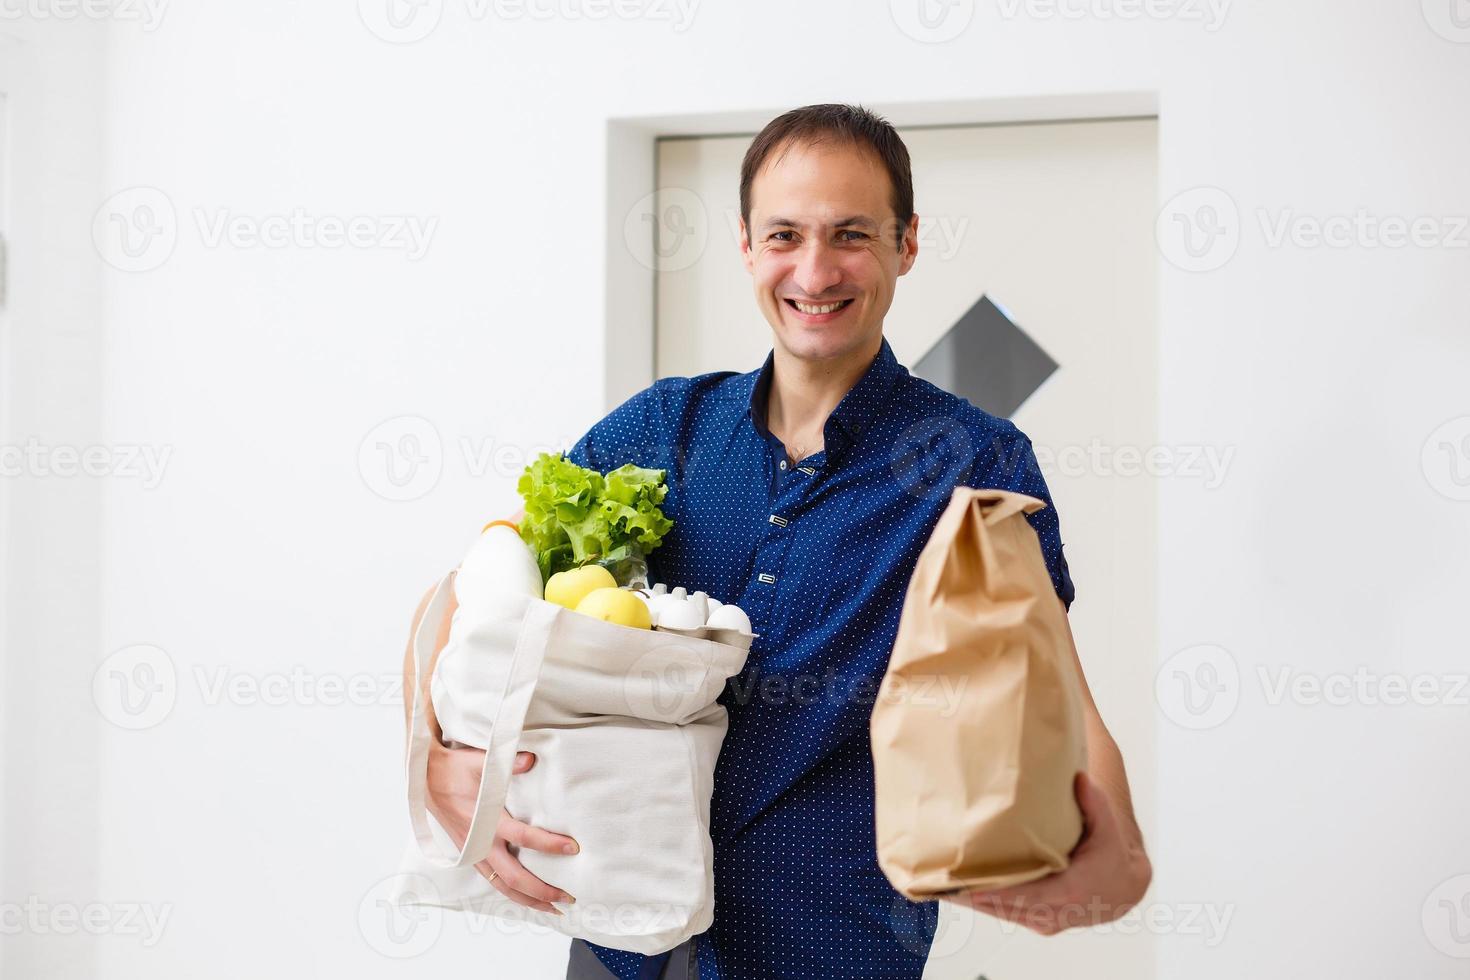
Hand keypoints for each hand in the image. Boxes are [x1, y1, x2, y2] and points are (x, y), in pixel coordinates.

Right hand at [426, 741, 578, 914]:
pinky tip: (527, 898)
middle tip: (568, 897)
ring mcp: (473, 852)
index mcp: (485, 820)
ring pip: (502, 886)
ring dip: (527, 900)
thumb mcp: (480, 761)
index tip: (573, 848)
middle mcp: (479, 842)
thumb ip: (508, 763)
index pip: (523, 837)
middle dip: (542, 890)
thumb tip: (531, 760)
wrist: (425, 778)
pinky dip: (511, 893)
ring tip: (552, 909)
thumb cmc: (454, 768)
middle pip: (514, 877)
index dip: (549, 844)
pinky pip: (493, 880)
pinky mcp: (470, 854)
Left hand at [945, 772, 1151, 934]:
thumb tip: (1080, 778)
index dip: (1002, 892)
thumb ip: (1093, 802)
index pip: (1032, 893)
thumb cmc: (1110, 850)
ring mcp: (1048, 921)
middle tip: (941, 881)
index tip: (973, 886)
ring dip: (974, 902)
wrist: (1122, 884)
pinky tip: (960, 894)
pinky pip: (1008, 916)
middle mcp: (1059, 911)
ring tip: (940, 886)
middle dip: (975, 895)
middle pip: (1009, 906)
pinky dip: (985, 906)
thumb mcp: (1107, 824)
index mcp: (1074, 889)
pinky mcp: (1040, 922)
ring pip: (1004, 914)